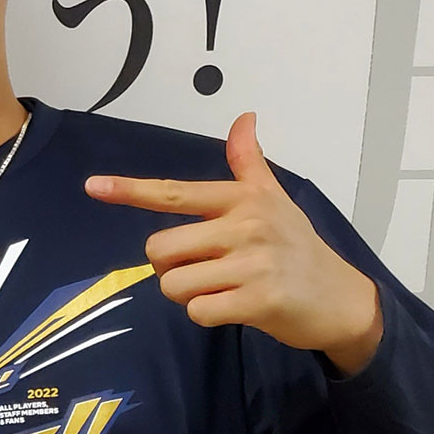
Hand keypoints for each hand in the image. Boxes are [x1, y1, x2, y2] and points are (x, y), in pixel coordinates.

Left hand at [86, 111, 382, 373]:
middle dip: (171, 267)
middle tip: (207, 268)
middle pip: (160, 250)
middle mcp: (246, 226)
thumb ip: (248, 163)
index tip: (93, 186)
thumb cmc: (297, 247)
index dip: (131, 190)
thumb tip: (243, 118)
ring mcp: (253, 264)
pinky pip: (197, 311)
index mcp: (243, 199)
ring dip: (189, 294)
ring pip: (173, 284)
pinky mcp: (258, 300)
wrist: (340, 297)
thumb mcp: (274, 199)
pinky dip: (207, 314)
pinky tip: (236, 307)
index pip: (175, 192)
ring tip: (224, 287)